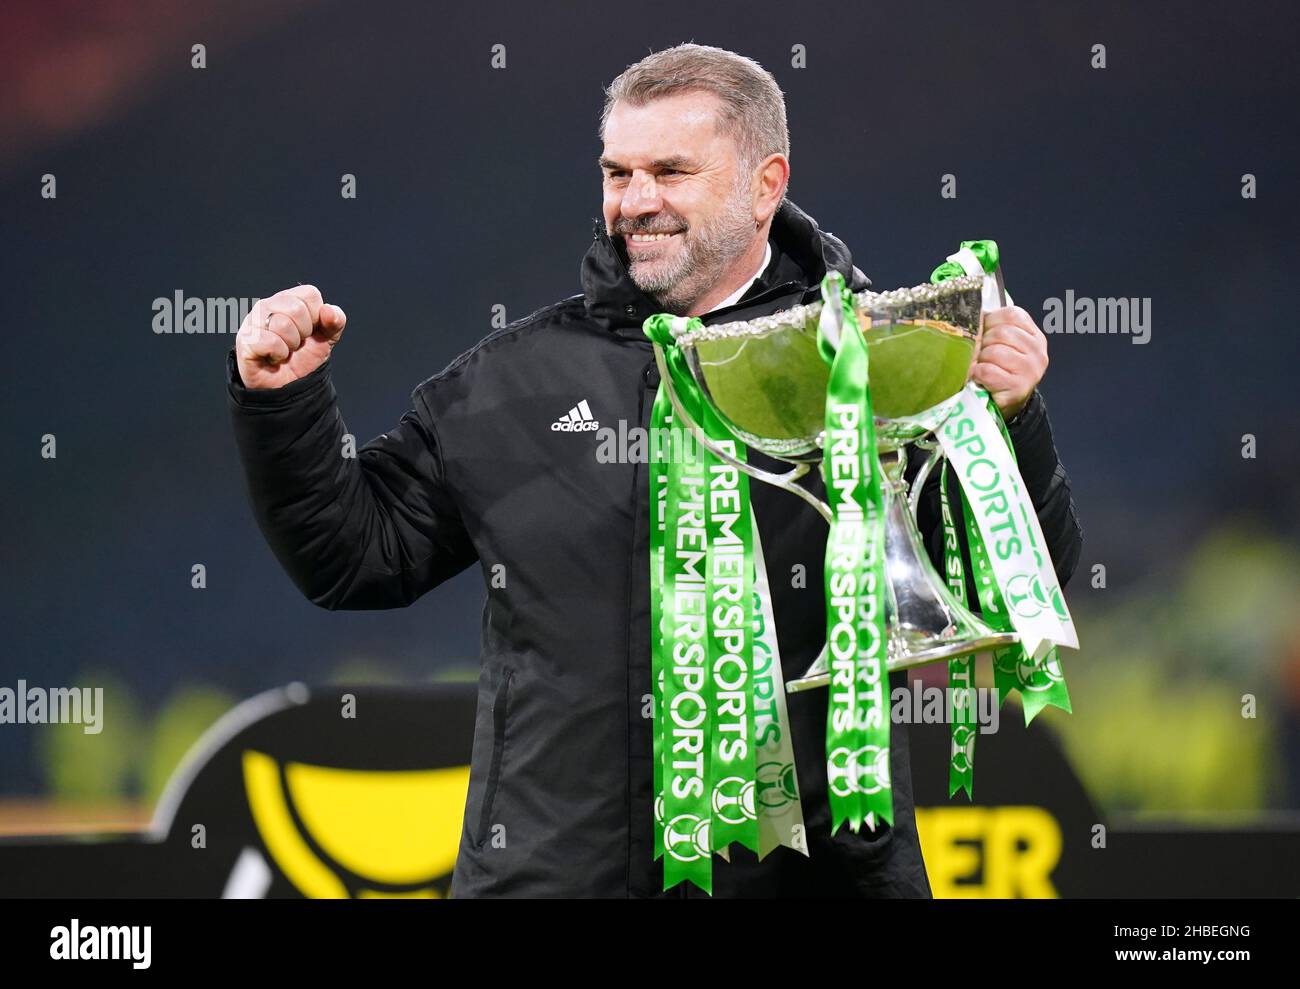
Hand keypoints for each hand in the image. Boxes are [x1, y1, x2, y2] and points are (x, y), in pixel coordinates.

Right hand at [235, 285, 346, 389]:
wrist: (288, 387)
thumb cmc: (303, 358)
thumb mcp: (326, 338)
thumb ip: (335, 321)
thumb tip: (328, 310)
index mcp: (287, 299)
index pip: (309, 294)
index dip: (316, 316)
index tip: (310, 331)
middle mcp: (267, 305)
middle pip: (296, 308)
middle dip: (304, 332)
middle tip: (296, 343)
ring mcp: (253, 321)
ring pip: (282, 324)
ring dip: (291, 345)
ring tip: (285, 350)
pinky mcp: (246, 340)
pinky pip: (271, 342)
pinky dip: (279, 354)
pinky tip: (274, 357)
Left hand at [972, 305, 1047, 419]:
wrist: (1006, 403)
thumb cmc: (1000, 369)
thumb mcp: (1001, 344)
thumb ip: (993, 327)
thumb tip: (973, 311)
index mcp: (1033, 335)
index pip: (1012, 315)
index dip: (991, 322)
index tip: (985, 334)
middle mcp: (1037, 351)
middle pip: (1002, 333)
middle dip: (983, 343)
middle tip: (980, 355)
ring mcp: (1031, 370)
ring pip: (995, 352)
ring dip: (981, 360)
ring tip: (982, 367)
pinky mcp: (1019, 387)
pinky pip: (988, 372)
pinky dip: (978, 374)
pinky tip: (980, 378)